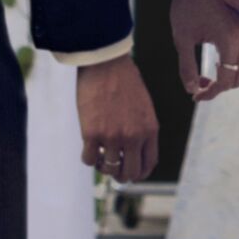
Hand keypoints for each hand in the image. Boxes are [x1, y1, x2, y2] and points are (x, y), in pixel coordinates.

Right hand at [77, 55, 159, 183]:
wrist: (105, 63)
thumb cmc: (123, 80)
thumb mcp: (143, 105)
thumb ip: (141, 128)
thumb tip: (132, 150)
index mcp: (150, 129)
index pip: (149, 163)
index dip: (140, 173)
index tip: (132, 172)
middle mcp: (133, 136)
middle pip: (130, 173)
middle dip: (122, 175)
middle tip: (113, 169)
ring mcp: (113, 137)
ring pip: (109, 169)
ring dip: (103, 166)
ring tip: (100, 156)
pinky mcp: (92, 134)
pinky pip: (89, 160)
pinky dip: (89, 158)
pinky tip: (89, 148)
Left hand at [168, 0, 238, 101]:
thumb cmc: (186, 8)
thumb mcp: (182, 40)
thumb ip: (188, 68)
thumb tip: (192, 90)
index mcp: (230, 42)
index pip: (225, 81)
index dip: (210, 93)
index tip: (195, 96)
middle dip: (220, 86)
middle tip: (200, 86)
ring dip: (232, 75)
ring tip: (211, 75)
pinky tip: (219, 61)